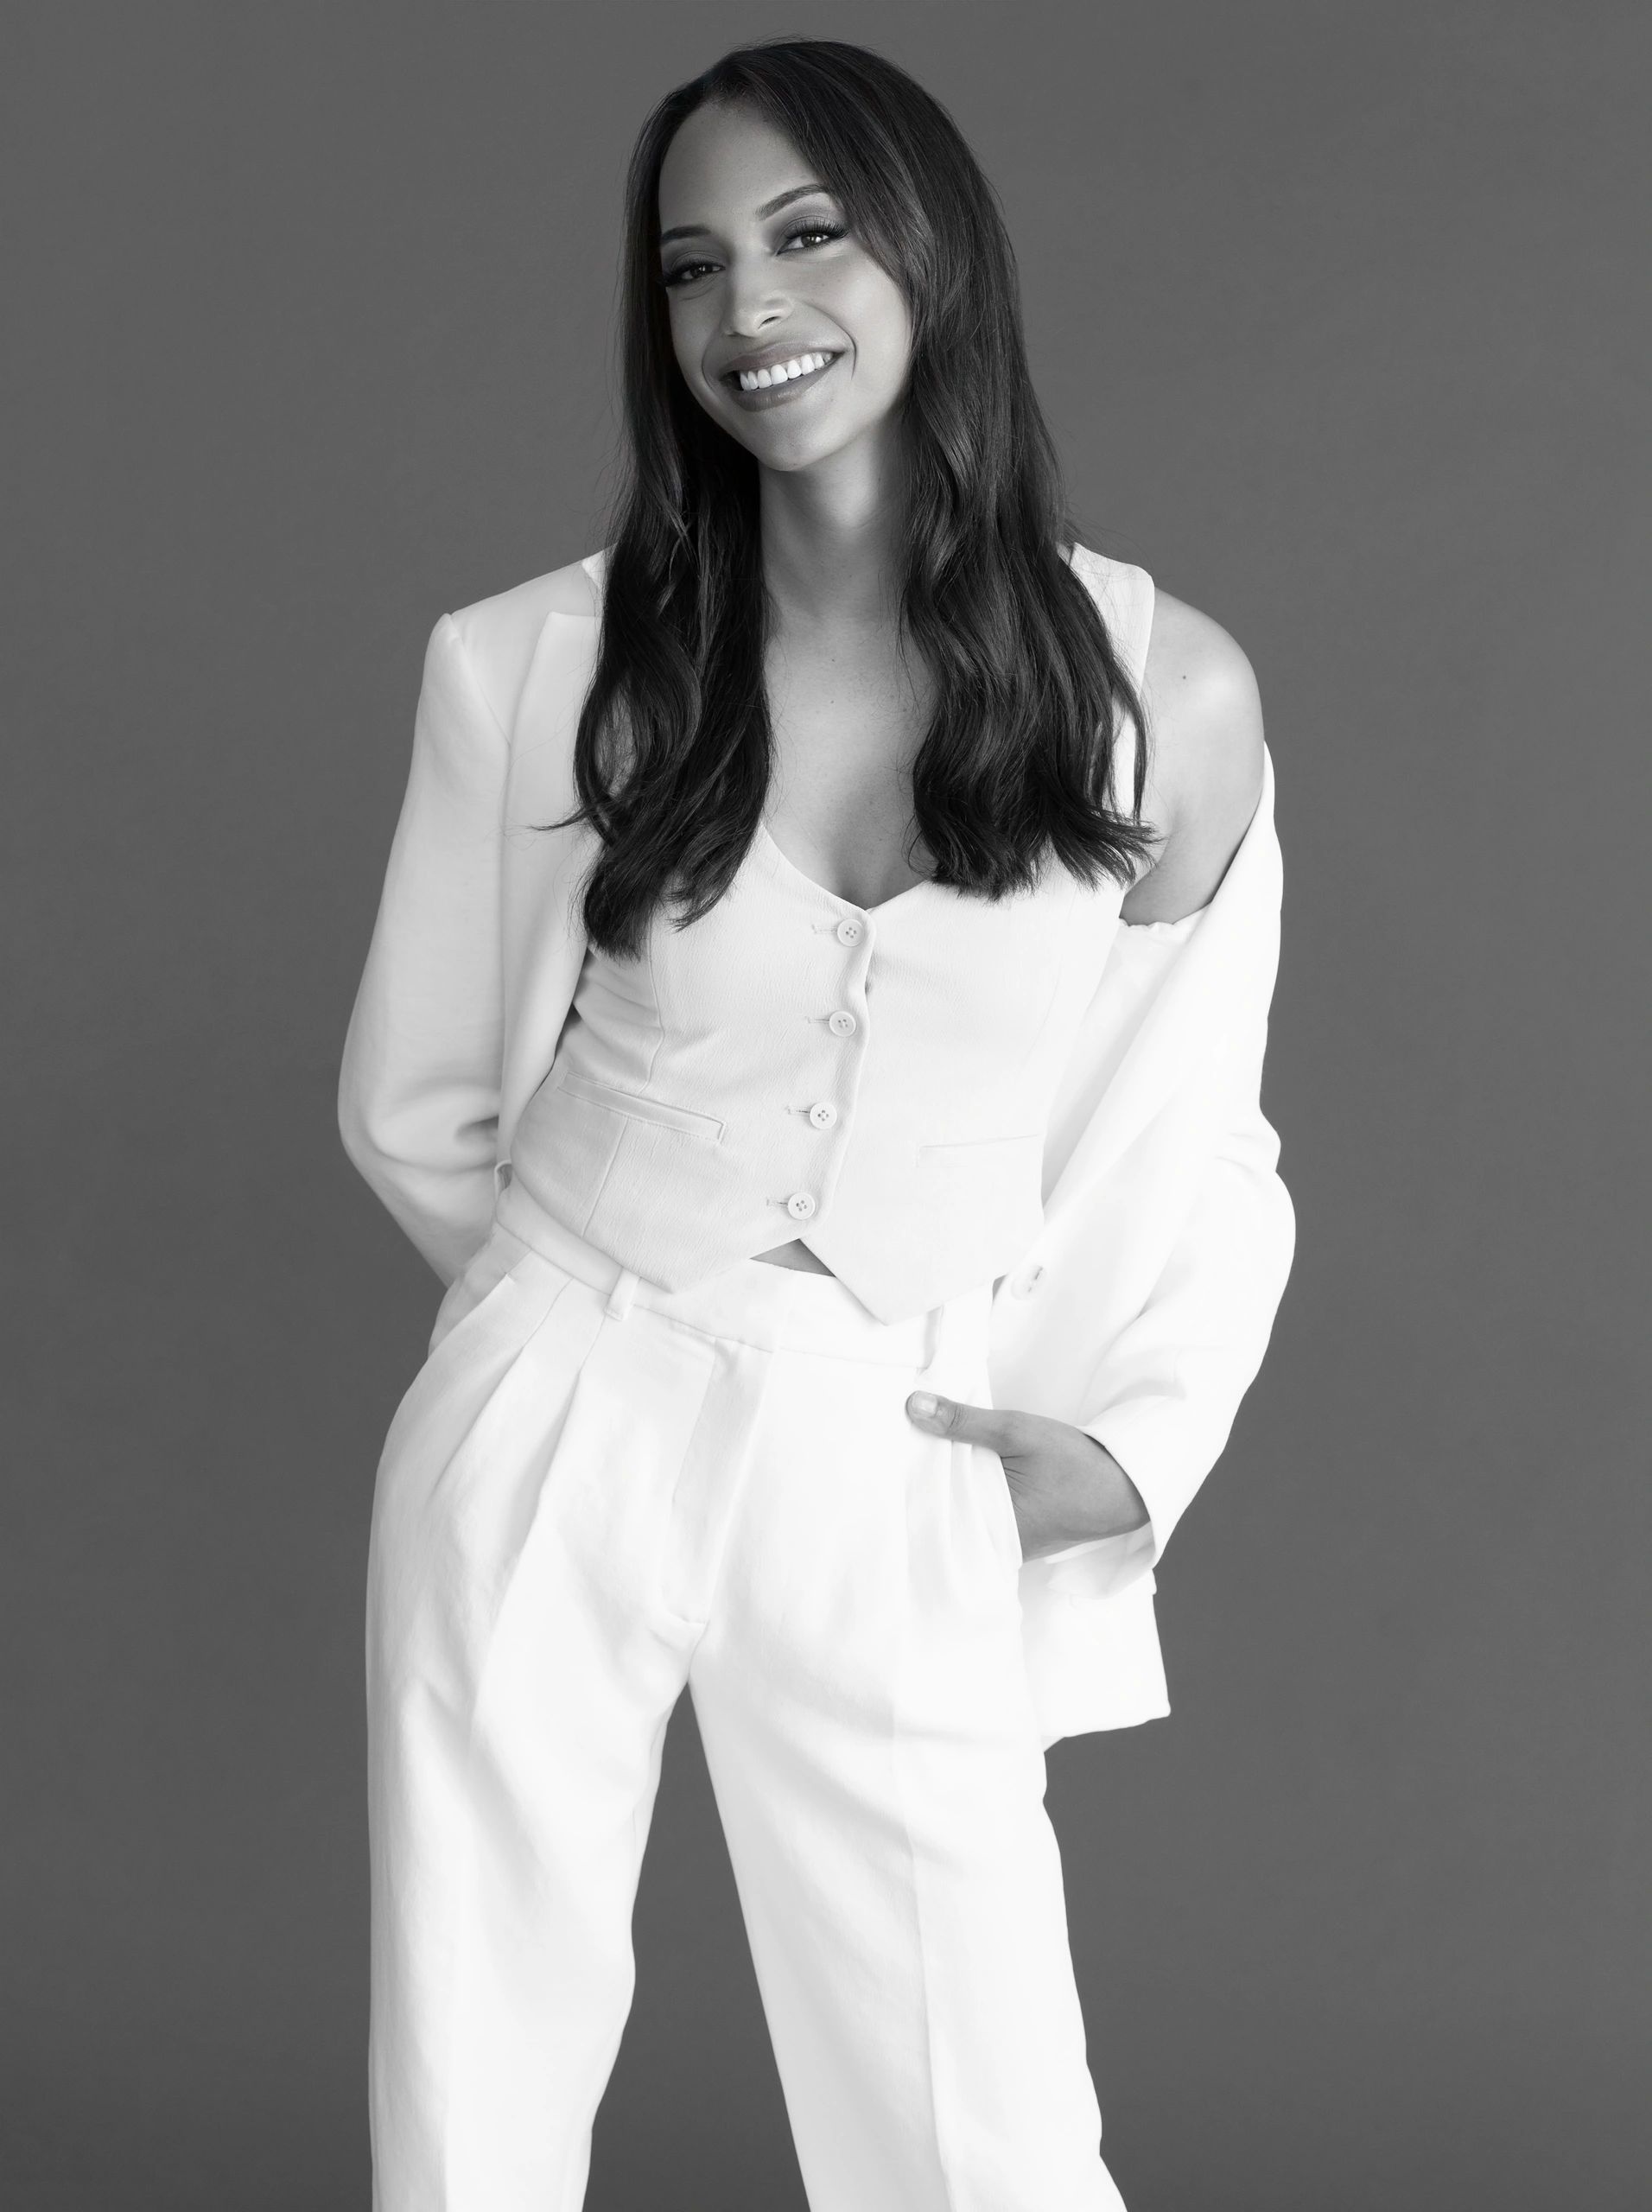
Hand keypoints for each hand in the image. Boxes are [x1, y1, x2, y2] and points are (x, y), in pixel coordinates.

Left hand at [903, 1390, 1150, 1562]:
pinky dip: (969, 1495)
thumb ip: (964, 1422)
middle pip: (943, 1516)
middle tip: (892, 1455)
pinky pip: (981, 1518)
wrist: (1125, 1486)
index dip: (906, 1489)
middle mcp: (995, 1548)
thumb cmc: (1075, 1463)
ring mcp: (1008, 1546)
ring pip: (962, 1516)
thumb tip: (912, 1406)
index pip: (930, 1514)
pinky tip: (957, 1471)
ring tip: (918, 1457)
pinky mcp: (1018, 1537)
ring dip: (947, 1489)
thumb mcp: (1017, 1432)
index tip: (882, 1464)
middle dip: (922, 1487)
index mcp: (989, 1530)